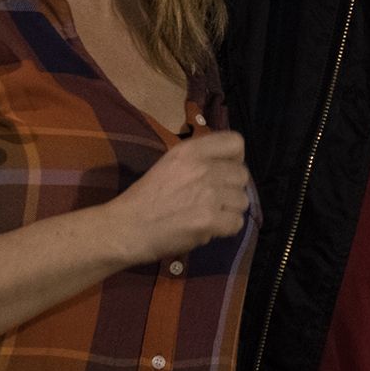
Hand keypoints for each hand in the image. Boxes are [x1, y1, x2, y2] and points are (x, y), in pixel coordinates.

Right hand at [107, 130, 250, 264]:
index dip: (235, 158)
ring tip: (209, 215)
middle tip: (215, 199)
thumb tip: (228, 166)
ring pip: (243, 200)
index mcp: (190, 150)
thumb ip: (199, 160)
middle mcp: (203, 167)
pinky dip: (226, 228)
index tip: (224, 171)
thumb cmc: (146, 198)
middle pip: (242, 175)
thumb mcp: (170, 164)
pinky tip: (209, 228)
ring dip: (230, 210)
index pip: (235, 142)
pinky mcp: (210, 220)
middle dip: (232, 188)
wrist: (126, 228)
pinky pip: (237, 223)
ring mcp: (209, 194)